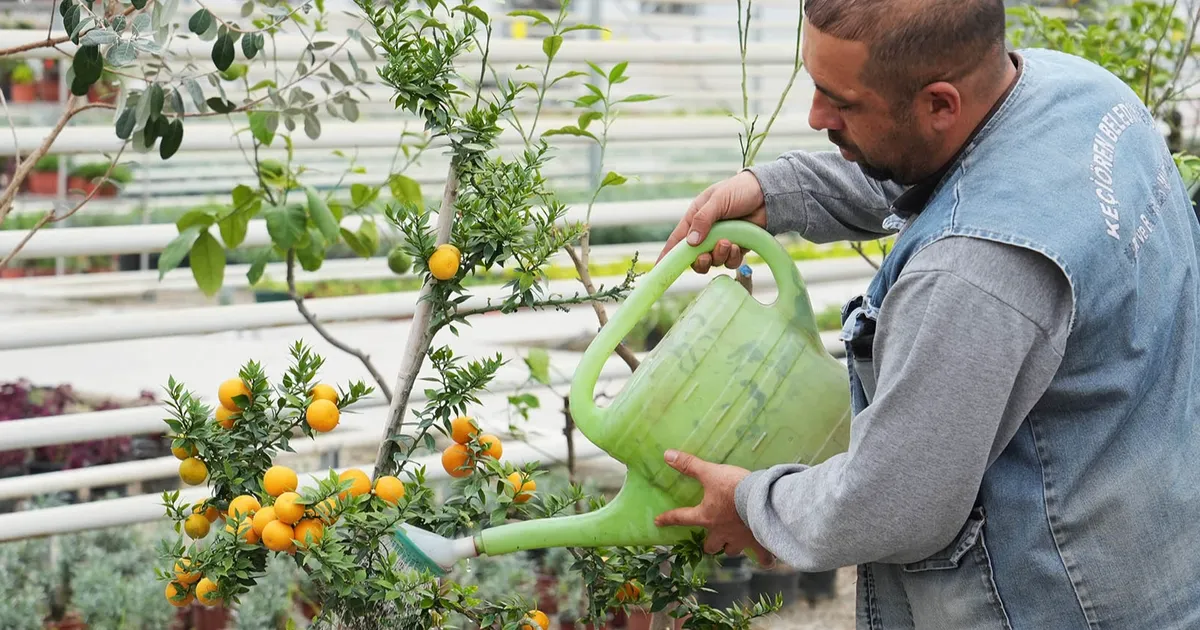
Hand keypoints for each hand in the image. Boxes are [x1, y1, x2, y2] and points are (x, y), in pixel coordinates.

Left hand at [654, 449, 774, 565]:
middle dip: (709, 543)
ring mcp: (740, 540)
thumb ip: (690, 465)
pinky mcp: (758, 543)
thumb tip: (667, 454)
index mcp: (707, 517)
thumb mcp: (711, 473)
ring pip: (730, 551)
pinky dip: (764, 559)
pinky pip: (762, 558)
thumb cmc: (735, 487)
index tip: (658, 522)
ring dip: (730, 548)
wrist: (763, 500)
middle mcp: (721, 533)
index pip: (682, 518)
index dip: (668, 519)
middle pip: (710, 546)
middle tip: (711, 538)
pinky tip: (766, 560)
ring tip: (733, 542)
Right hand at [657, 171, 767, 273]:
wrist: (767, 194)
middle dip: (700, 261)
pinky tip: (738, 246)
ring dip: (719, 256)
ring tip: (728, 243)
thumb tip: (690, 243)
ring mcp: (721, 241)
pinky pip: (730, 262)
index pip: (677, 240)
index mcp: (695, 219)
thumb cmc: (740, 190)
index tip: (660, 269)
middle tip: (706, 256)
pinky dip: (733, 258)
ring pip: (713, 261)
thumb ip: (703, 220)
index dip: (668, 256)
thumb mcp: (718, 200)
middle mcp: (706, 233)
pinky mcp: (737, 248)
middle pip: (694, 257)